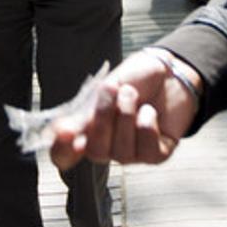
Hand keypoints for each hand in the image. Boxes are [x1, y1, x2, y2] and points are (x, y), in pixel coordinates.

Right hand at [50, 50, 198, 170]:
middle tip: (113, 89)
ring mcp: (130, 153)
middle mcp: (107, 147)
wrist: (168, 71)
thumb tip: (58, 133)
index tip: (67, 133)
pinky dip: (147, 123)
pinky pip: (147, 149)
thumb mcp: (104, 91)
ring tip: (133, 94)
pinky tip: (150, 111)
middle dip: (104, 118)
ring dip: (127, 116)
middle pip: (95, 152)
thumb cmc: (134, 79)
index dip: (62, 150)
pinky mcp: (155, 154)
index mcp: (88, 131)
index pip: (65, 154)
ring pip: (122, 152)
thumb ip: (84, 113)